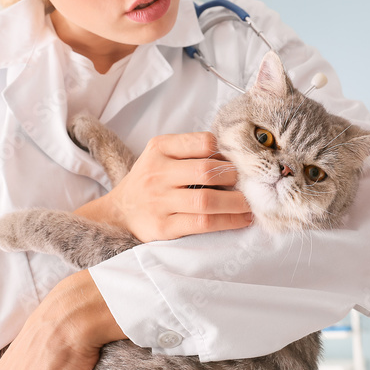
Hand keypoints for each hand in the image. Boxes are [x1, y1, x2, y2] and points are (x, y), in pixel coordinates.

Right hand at [97, 131, 252, 242]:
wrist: (118, 212)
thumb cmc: (150, 181)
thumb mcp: (161, 156)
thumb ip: (190, 152)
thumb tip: (235, 158)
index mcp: (159, 148)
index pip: (202, 142)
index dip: (225, 152)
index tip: (237, 162)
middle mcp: (156, 172)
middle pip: (207, 172)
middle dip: (234, 178)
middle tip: (248, 184)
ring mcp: (158, 201)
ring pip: (207, 201)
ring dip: (236, 203)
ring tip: (250, 204)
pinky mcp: (163, 226)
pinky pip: (202, 224)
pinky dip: (228, 222)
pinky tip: (241, 220)